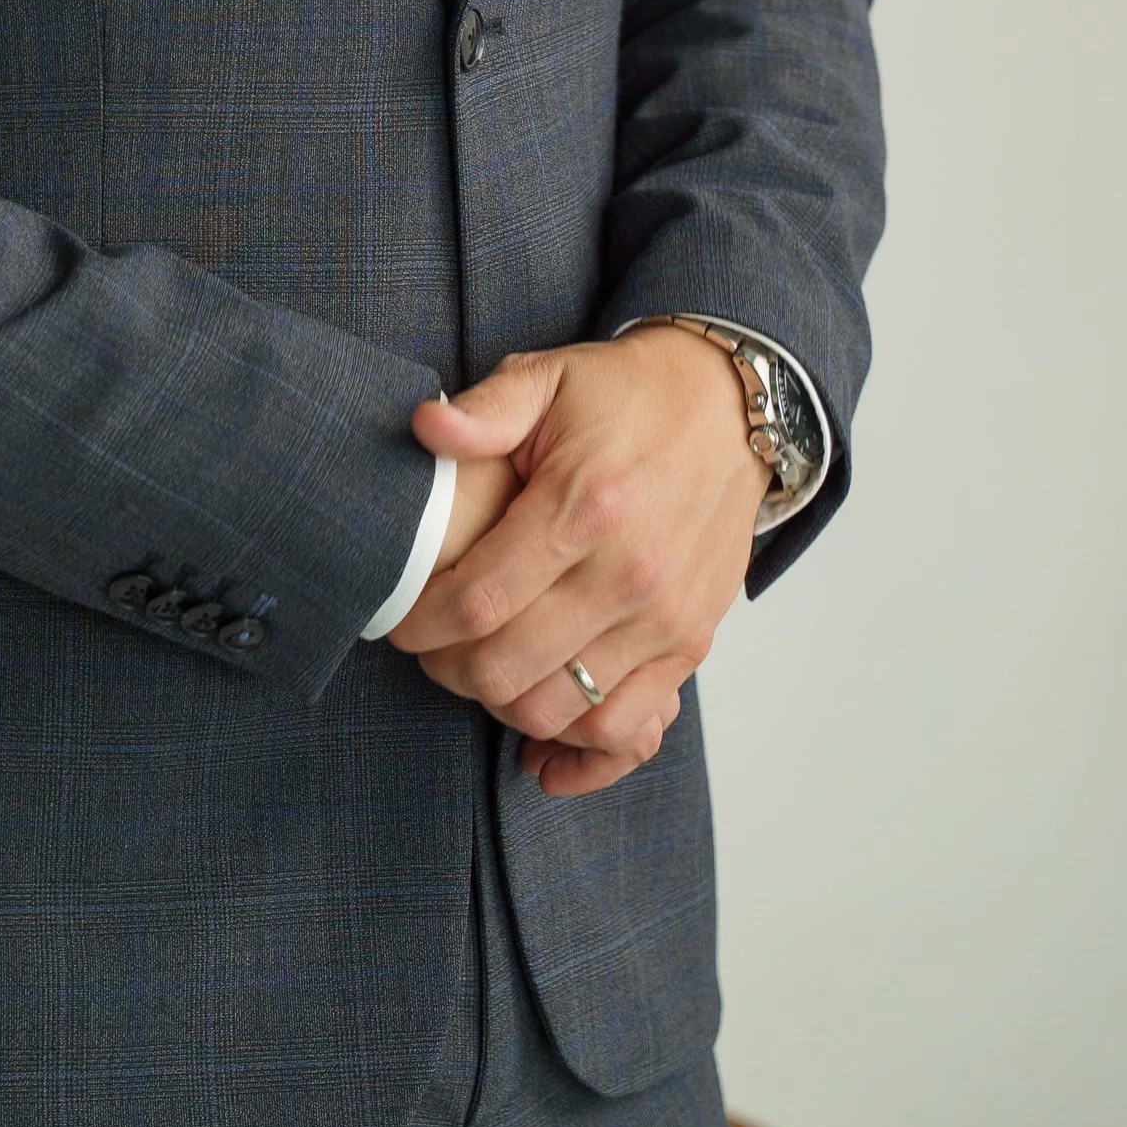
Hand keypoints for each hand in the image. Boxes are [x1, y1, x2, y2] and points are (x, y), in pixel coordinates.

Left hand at [385, 327, 763, 800]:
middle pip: (507, 669)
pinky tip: (539, 737)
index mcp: (583, 507)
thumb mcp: (550, 379)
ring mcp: (663, 617)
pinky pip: (625, 727)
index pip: (477, 602)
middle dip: (448, 670)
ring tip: (479, 670)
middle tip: (431, 647)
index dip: (421, 625)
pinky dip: (575, 747)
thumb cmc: (629, 397)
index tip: (399, 620)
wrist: (727, 408)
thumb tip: (425, 428)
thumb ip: (485, 411)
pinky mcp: (689, 643)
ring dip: (501, 704)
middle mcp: (627, 573)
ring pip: (557, 708)